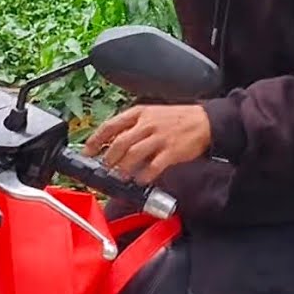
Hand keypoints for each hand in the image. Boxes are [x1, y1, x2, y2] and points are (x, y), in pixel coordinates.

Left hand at [83, 104, 211, 184]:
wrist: (205, 121)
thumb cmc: (178, 119)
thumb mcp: (152, 113)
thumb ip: (133, 125)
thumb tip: (113, 141)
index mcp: (140, 113)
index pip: (111, 125)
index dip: (96, 140)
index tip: (88, 151)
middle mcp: (147, 124)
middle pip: (119, 143)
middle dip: (108, 158)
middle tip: (104, 167)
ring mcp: (159, 138)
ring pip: (133, 155)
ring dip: (123, 168)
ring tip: (120, 175)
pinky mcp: (171, 151)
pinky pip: (152, 167)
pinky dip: (143, 176)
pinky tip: (140, 180)